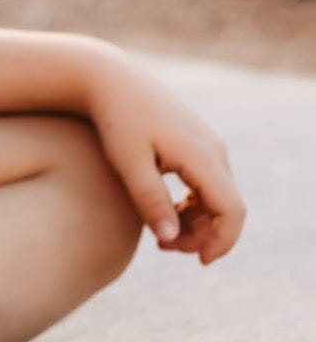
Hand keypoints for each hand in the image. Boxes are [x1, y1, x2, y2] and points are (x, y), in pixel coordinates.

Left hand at [81, 45, 246, 262]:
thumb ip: (150, 201)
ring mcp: (208, 145)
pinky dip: (193, 206)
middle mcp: (213, 150)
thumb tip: (171, 240)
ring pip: (219, 198)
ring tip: (161, 237)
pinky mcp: (197, 144)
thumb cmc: (116, 120)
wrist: (111, 79)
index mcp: (201, 155)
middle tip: (164, 248)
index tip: (199, 262)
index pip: (231, 210)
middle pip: (227, 207)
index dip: (222, 242)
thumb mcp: (128, 163)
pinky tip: (166, 214)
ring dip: (198, 223)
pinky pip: (208, 185)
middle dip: (203, 236)